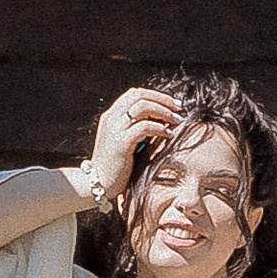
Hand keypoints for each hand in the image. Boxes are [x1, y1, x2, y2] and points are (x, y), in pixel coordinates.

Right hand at [82, 85, 179, 201]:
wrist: (97, 184)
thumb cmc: (115, 166)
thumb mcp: (122, 141)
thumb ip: (135, 128)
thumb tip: (160, 121)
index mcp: (111, 116)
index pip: (134, 94)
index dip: (155, 95)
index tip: (171, 104)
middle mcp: (111, 118)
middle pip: (140, 96)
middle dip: (163, 100)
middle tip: (179, 108)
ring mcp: (115, 129)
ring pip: (143, 107)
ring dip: (164, 112)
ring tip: (177, 121)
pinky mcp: (121, 142)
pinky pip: (144, 127)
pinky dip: (160, 128)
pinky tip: (169, 135)